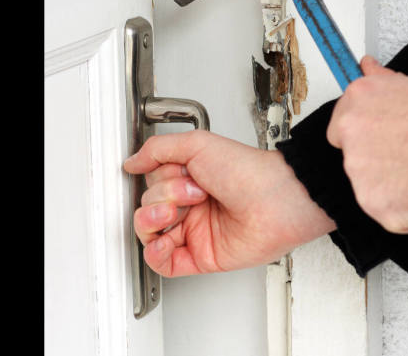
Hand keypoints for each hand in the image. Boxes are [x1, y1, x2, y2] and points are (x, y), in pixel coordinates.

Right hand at [124, 130, 335, 276]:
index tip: (174, 172)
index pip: (150, 184)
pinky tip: (161, 240)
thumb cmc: (247, 171)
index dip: (157, 180)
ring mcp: (194, 232)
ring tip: (175, 212)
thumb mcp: (197, 144)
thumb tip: (132, 162)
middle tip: (192, 191)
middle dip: (163, 196)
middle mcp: (191, 206)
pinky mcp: (200, 256)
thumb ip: (158, 149)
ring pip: (149, 233)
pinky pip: (163, 263)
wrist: (274, 200)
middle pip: (147, 207)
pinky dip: (154, 253)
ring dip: (152, 221)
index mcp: (190, 179)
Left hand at [326, 55, 407, 232]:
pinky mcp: (373, 202)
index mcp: (358, 100)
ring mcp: (359, 170)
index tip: (379, 141)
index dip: (362, 137)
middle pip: (352, 156)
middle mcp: (351, 133)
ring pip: (367, 185)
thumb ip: (382, 83)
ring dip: (389, 185)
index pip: (340, 125)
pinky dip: (402, 210)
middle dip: (376, 161)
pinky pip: (383, 211)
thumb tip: (367, 68)